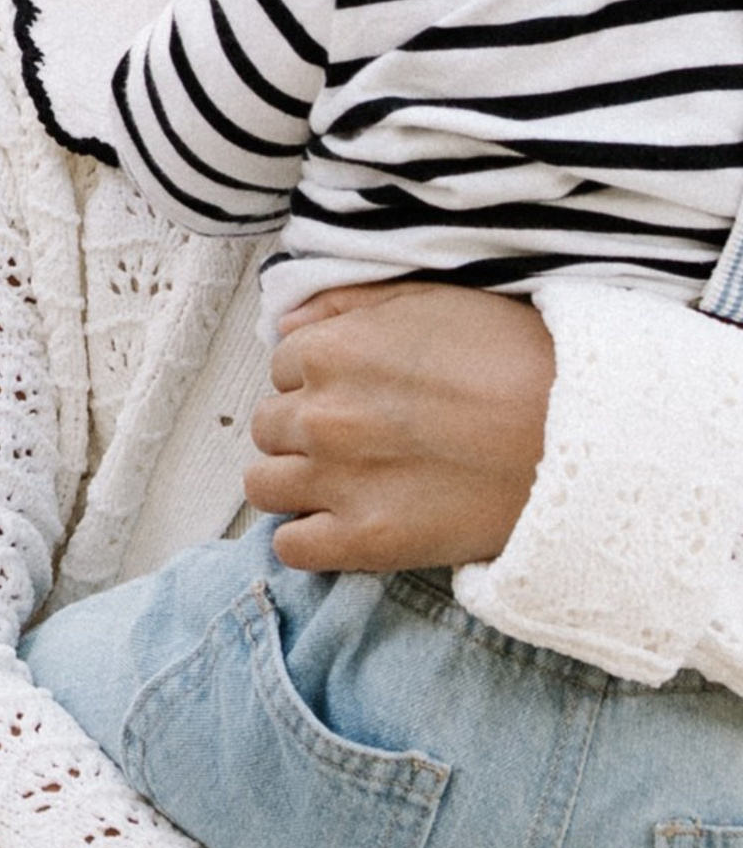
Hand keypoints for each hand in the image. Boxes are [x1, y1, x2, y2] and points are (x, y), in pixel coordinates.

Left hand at [243, 283, 551, 572]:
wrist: (582, 437)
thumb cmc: (518, 358)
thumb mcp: (432, 300)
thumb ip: (349, 305)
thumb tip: (286, 325)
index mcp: (332, 351)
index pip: (282, 365)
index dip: (319, 379)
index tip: (359, 393)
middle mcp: (320, 414)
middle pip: (270, 425)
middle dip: (305, 429)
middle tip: (360, 438)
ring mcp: (337, 480)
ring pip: (264, 484)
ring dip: (295, 482)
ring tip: (345, 482)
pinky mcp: (363, 540)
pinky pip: (291, 547)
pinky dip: (309, 538)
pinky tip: (346, 525)